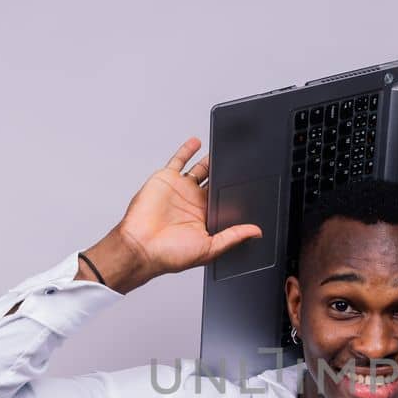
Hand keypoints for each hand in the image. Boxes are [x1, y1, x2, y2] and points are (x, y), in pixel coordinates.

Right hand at [83, 137, 261, 290]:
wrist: (141, 246)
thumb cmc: (169, 255)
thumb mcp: (209, 249)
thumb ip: (233, 237)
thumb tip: (256, 232)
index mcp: (205, 218)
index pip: (225, 201)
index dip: (236, 193)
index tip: (251, 185)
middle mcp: (193, 203)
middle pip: (215, 182)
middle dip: (226, 174)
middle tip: (241, 163)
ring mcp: (180, 189)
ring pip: (200, 169)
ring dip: (211, 160)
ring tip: (224, 150)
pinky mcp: (167, 179)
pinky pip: (180, 160)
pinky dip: (188, 150)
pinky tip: (198, 142)